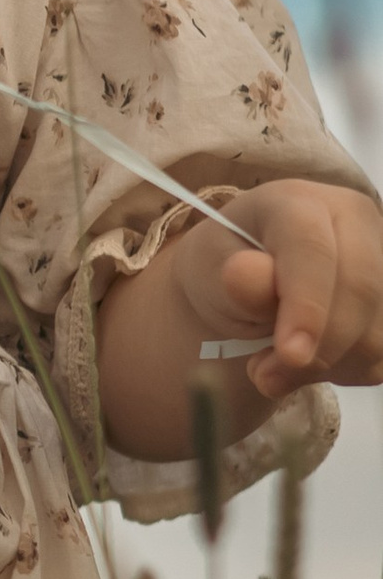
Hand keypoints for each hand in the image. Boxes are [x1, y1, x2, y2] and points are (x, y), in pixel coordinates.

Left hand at [168, 181, 382, 400]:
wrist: (249, 279)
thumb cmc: (226, 267)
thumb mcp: (211, 271)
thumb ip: (233, 281)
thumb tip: (245, 277)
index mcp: (299, 201)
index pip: (314, 248)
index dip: (307, 305)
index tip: (291, 354)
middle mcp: (355, 220)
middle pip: (361, 289)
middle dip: (318, 349)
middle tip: (263, 377)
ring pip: (379, 329)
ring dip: (327, 365)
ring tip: (274, 364)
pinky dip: (346, 370)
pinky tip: (312, 359)